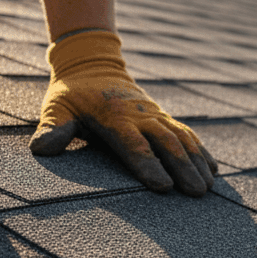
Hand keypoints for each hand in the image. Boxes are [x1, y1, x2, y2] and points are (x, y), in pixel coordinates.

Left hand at [30, 30, 217, 196]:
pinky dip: (201, 151)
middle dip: (183, 168)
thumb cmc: (71, 93)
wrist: (93, 64)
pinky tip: (213, 170)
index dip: (149, 165)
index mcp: (114, 116)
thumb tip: (42, 149)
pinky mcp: (162, 116)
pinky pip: (186, 133)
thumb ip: (52, 128)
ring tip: (209, 187)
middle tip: (197, 193)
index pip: (134, 144)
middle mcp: (140, 114)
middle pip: (166, 142)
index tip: (163, 186)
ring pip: (181, 138)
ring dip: (197, 162)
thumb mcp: (56, 107)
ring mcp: (154, 114)